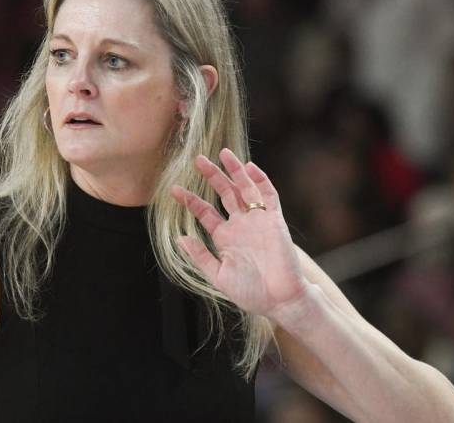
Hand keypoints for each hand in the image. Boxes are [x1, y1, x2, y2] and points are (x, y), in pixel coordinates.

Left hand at [170, 148, 306, 318]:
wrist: (279, 299)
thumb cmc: (249, 292)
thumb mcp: (218, 275)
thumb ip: (200, 256)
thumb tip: (179, 239)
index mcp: (224, 237)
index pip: (205, 212)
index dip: (191, 200)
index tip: (174, 190)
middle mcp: (240, 225)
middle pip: (224, 193)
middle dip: (212, 176)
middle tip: (197, 159)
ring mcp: (257, 221)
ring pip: (245, 189)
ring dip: (235, 171)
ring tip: (223, 153)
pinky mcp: (274, 220)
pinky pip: (268, 196)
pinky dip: (260, 180)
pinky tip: (249, 167)